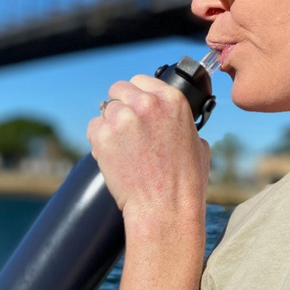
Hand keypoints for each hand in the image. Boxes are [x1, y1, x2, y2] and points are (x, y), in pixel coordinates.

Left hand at [86, 74, 210, 238]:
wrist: (165, 209)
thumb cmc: (185, 183)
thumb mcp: (197, 143)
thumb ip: (179, 123)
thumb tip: (170, 121)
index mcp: (172, 99)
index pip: (140, 80)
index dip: (136, 94)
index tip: (135, 107)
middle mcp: (146, 103)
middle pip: (118, 90)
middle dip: (120, 106)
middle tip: (126, 129)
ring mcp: (122, 119)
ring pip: (104, 110)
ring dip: (110, 125)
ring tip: (123, 149)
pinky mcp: (103, 136)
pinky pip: (93, 128)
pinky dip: (99, 141)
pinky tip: (113, 156)